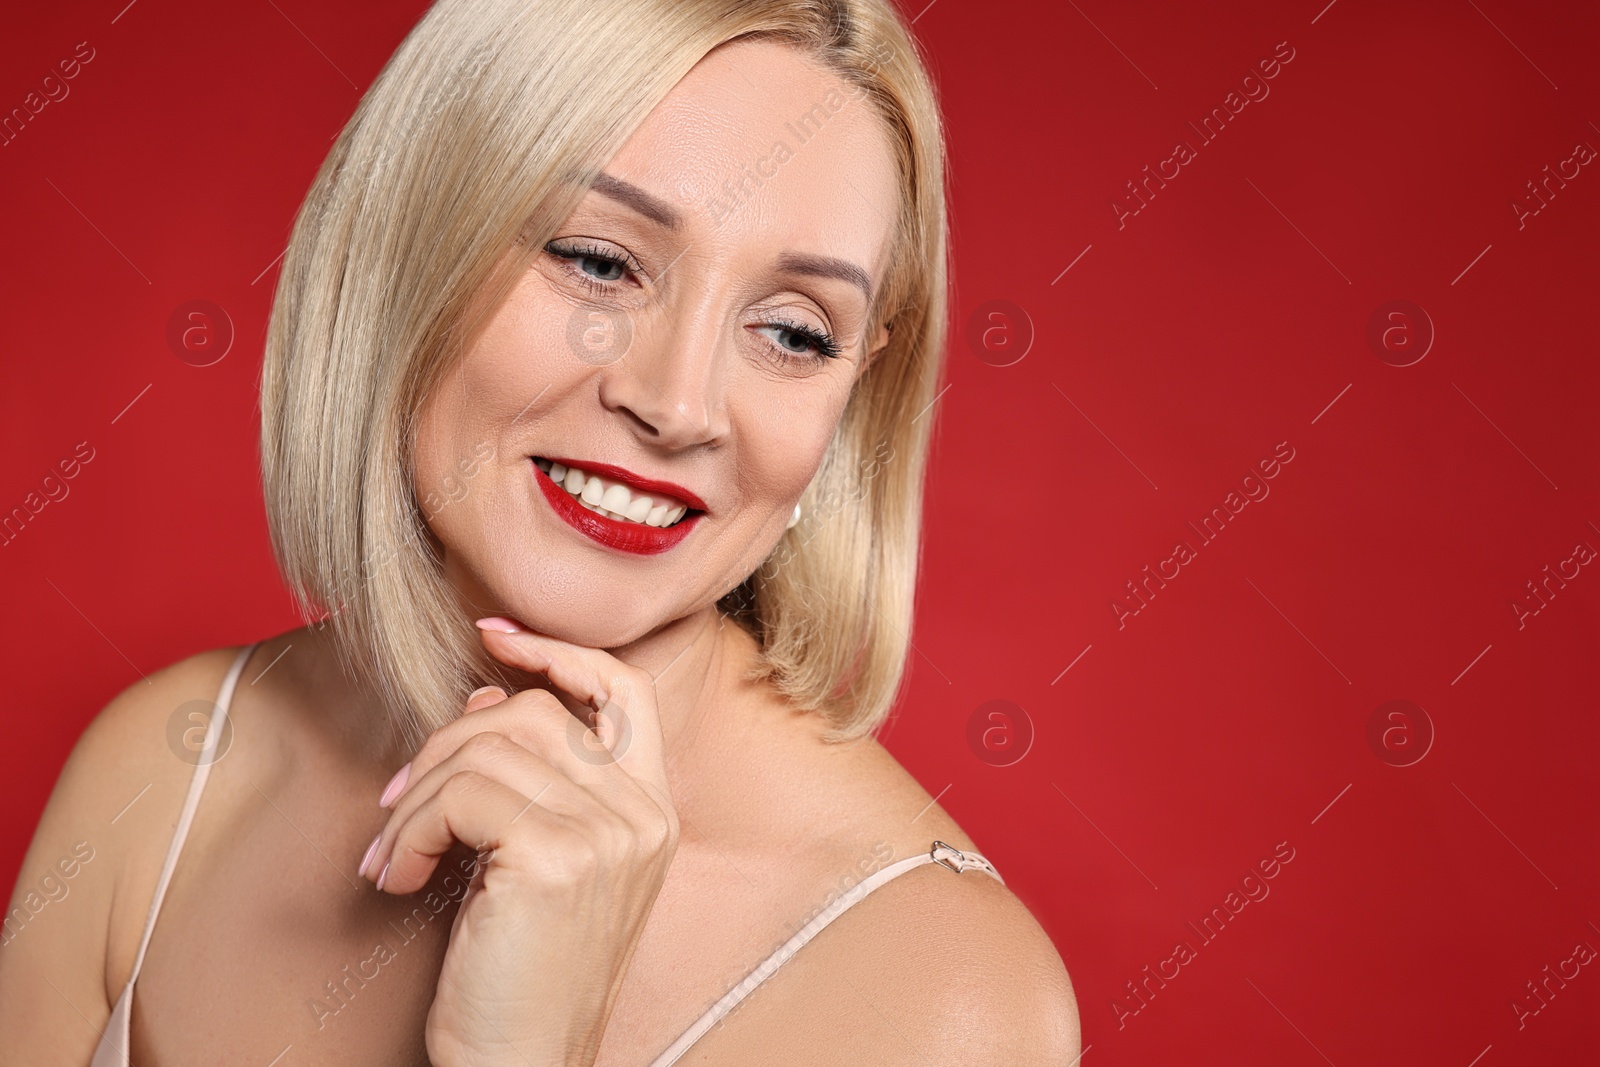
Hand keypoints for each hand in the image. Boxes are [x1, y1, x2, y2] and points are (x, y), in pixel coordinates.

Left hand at [359, 617, 679, 1066]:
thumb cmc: (520, 977)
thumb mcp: (539, 865)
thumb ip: (533, 782)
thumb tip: (487, 700)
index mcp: (653, 814)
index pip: (625, 689)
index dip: (558, 652)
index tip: (491, 637)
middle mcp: (644, 816)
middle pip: (533, 714)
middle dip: (446, 745)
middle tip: (398, 806)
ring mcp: (609, 834)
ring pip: (487, 750)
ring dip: (416, 798)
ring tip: (393, 854)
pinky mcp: (557, 857)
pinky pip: (460, 795)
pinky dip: (409, 831)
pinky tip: (400, 878)